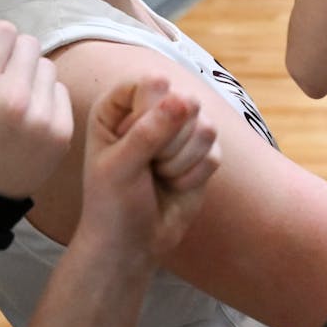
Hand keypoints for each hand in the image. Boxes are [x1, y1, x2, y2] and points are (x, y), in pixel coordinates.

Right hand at [0, 7, 71, 197]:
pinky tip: (22, 122)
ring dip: (29, 78)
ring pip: (47, 67)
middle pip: (28, 44)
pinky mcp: (61, 134)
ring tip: (5, 105)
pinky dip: (44, 100)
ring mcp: (41, 119)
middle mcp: (12, 101)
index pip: (2, 31)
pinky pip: (61, 92)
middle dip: (9, 58)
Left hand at [77, 76, 219, 263]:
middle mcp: (153, 110)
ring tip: (157, 175)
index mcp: (120, 104)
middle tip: (145, 164)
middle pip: (185, 102)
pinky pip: (215, 152)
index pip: (151, 84)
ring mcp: (181, 130)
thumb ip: (148, 131)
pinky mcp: (204, 152)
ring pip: (206, 127)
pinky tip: (174, 185)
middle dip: (169, 142)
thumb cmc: (111, 203)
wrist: (131, 243)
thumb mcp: (119, 167)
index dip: (147, 114)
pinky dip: (193, 176)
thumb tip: (184, 100)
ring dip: (181, 162)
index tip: (126, 142)